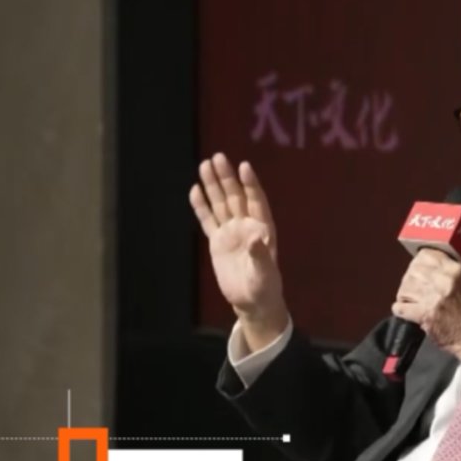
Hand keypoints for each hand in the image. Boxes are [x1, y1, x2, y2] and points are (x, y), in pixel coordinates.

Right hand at [189, 153, 287, 349]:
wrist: (252, 302)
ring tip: (205, 165)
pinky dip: (202, 206)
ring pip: (221, 204)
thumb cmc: (264, 288)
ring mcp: (231, 232)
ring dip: (213, 186)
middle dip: (227, 178)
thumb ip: (261, 255)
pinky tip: (195, 190)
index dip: (251, 184)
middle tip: (218, 157)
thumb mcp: (264, 274)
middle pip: (235, 197)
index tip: (244, 166)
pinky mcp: (218, 241)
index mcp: (263, 229)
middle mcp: (247, 226)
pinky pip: (208, 220)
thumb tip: (256, 237)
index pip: (256, 201)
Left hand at [390, 249, 460, 362]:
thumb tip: (417, 265)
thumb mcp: (460, 281)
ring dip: (404, 296)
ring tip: (412, 302)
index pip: (425, 255)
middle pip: (412, 271)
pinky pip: (400, 307)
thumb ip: (441, 270)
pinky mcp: (424, 314)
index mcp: (454, 269)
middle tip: (413, 290)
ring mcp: (433, 297)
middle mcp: (444, 280)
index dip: (417, 263)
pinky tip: (408, 312)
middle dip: (409, 281)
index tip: (416, 271)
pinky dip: (400, 311)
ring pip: (404, 288)